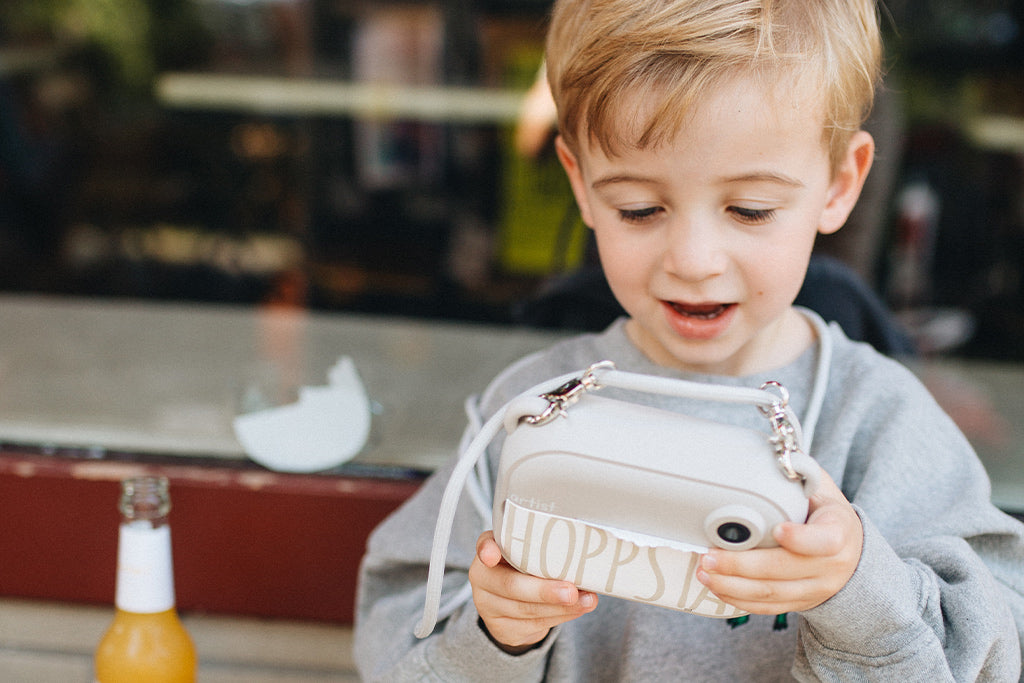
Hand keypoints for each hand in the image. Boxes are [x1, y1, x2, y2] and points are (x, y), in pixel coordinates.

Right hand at [469, 530, 597, 652]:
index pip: (483, 546)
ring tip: (587, 600)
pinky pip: (534, 625)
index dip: (487, 550)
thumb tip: (581, 549)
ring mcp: (489, 607)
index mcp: (488, 551)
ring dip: (561, 607)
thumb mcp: (526, 550)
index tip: (491, 555)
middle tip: (571, 591)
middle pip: (511, 585)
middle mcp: (481, 578)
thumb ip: (541, 545)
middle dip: (544, 591)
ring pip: (526, 610)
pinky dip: (560, 617)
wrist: (512, 602)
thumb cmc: (525, 566)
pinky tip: (577, 609)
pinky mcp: (503, 629)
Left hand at [696, 469, 862, 614]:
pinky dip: (738, 599)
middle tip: (709, 555)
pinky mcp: (799, 602)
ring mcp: (814, 589)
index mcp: (838, 532)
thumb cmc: (827, 514)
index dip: (801, 539)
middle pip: (784, 570)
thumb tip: (774, 452)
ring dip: (732, 585)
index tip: (778, 530)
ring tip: (704, 570)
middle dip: (742, 565)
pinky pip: (767, 607)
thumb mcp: (823, 489)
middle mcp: (830, 566)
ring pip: (771, 593)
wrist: (851, 553)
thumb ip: (800, 472)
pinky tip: (716, 585)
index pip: (824, 541)